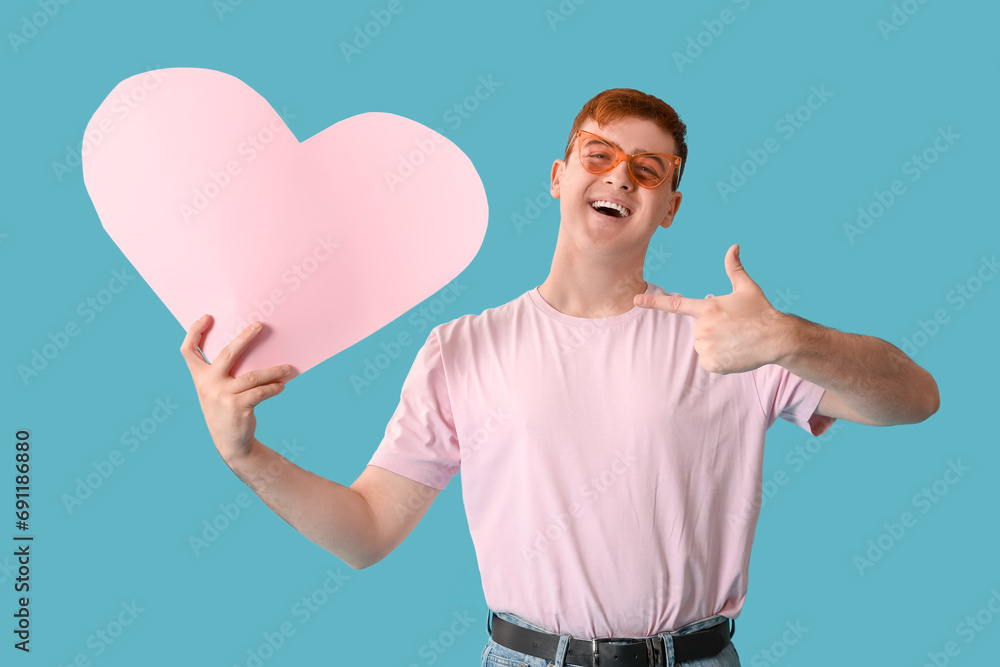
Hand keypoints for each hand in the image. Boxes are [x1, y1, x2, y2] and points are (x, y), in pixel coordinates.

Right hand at [179, 315, 294, 461]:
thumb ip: (223, 374)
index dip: (194, 332)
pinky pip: (261, 391)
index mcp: (199, 378)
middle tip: (259, 325)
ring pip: (253, 376)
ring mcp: (221, 395)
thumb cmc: (226, 411)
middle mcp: (207, 385)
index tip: (206, 317)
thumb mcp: (216, 392)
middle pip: (227, 353)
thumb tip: (251, 350)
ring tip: (288, 369)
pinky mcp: (237, 406)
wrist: (231, 444)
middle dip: (245, 337)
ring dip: (274, 371)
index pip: (188, 352)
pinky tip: (281, 386)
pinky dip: (274, 388)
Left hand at [633, 244, 787, 373]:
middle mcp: (703, 327)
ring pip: (702, 346)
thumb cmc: (761, 311)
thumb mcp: (747, 287)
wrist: (777, 338)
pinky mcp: (712, 363)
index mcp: (707, 307)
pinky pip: (708, 361)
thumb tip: (733, 246)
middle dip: (711, 329)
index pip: (674, 303)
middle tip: (732, 328)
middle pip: (697, 330)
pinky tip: (735, 353)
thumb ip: (734, 268)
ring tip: (735, 340)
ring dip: (715, 344)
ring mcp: (706, 346)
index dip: (653, 301)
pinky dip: (719, 359)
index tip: (635, 300)